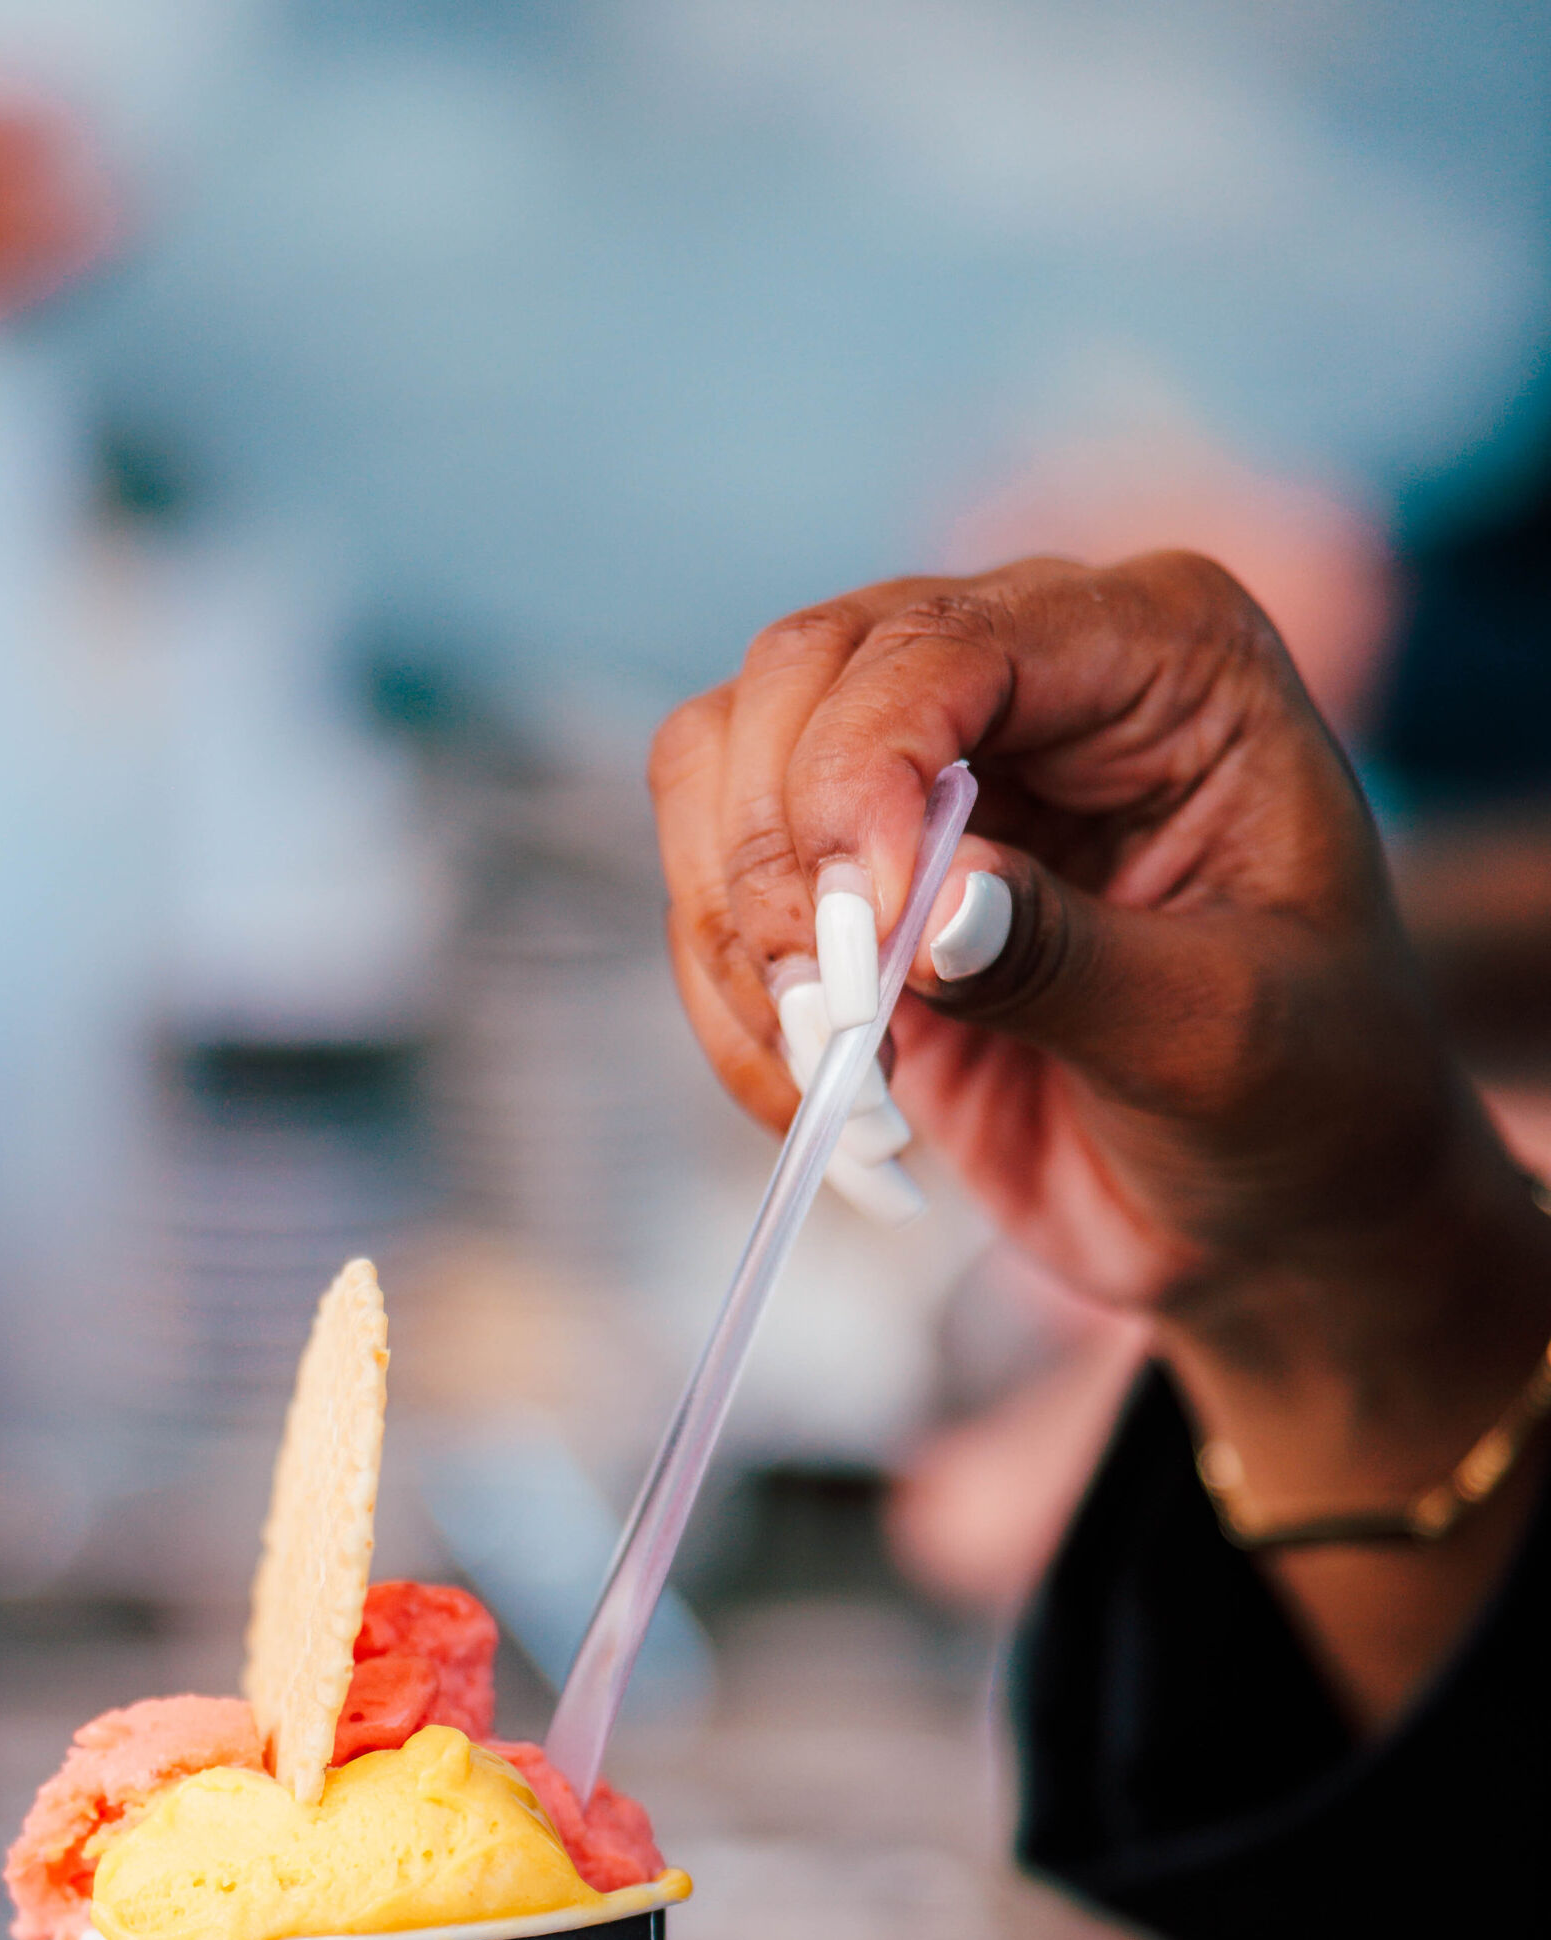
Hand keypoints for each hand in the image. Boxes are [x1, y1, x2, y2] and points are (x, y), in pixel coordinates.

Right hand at [652, 549, 1550, 1720]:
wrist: (1284, 1230)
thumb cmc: (1306, 1127)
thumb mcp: (1228, 1052)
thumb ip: (1071, 967)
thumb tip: (929, 924)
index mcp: (1156, 657)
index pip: (930, 639)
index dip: (858, 778)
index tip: (858, 952)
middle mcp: (1027, 681)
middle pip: (785, 683)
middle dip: (773, 871)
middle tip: (839, 1037)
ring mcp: (927, 782)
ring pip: (710, 780)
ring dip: (728, 950)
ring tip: (836, 1086)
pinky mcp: (855, 895)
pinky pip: (703, 903)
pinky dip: (723, 1015)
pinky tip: (825, 1104)